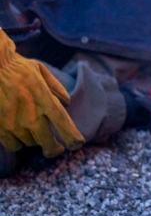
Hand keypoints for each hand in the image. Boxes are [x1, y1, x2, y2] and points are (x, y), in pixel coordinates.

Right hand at [0, 30, 84, 156]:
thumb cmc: (16, 67)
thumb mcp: (41, 70)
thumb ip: (56, 87)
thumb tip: (67, 102)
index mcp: (45, 100)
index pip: (64, 124)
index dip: (73, 138)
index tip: (78, 144)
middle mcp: (31, 115)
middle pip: (48, 143)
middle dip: (54, 149)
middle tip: (56, 148)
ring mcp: (14, 124)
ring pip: (30, 143)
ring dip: (34, 140)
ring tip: (33, 131)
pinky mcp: (0, 128)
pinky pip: (13, 146)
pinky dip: (18, 143)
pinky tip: (19, 135)